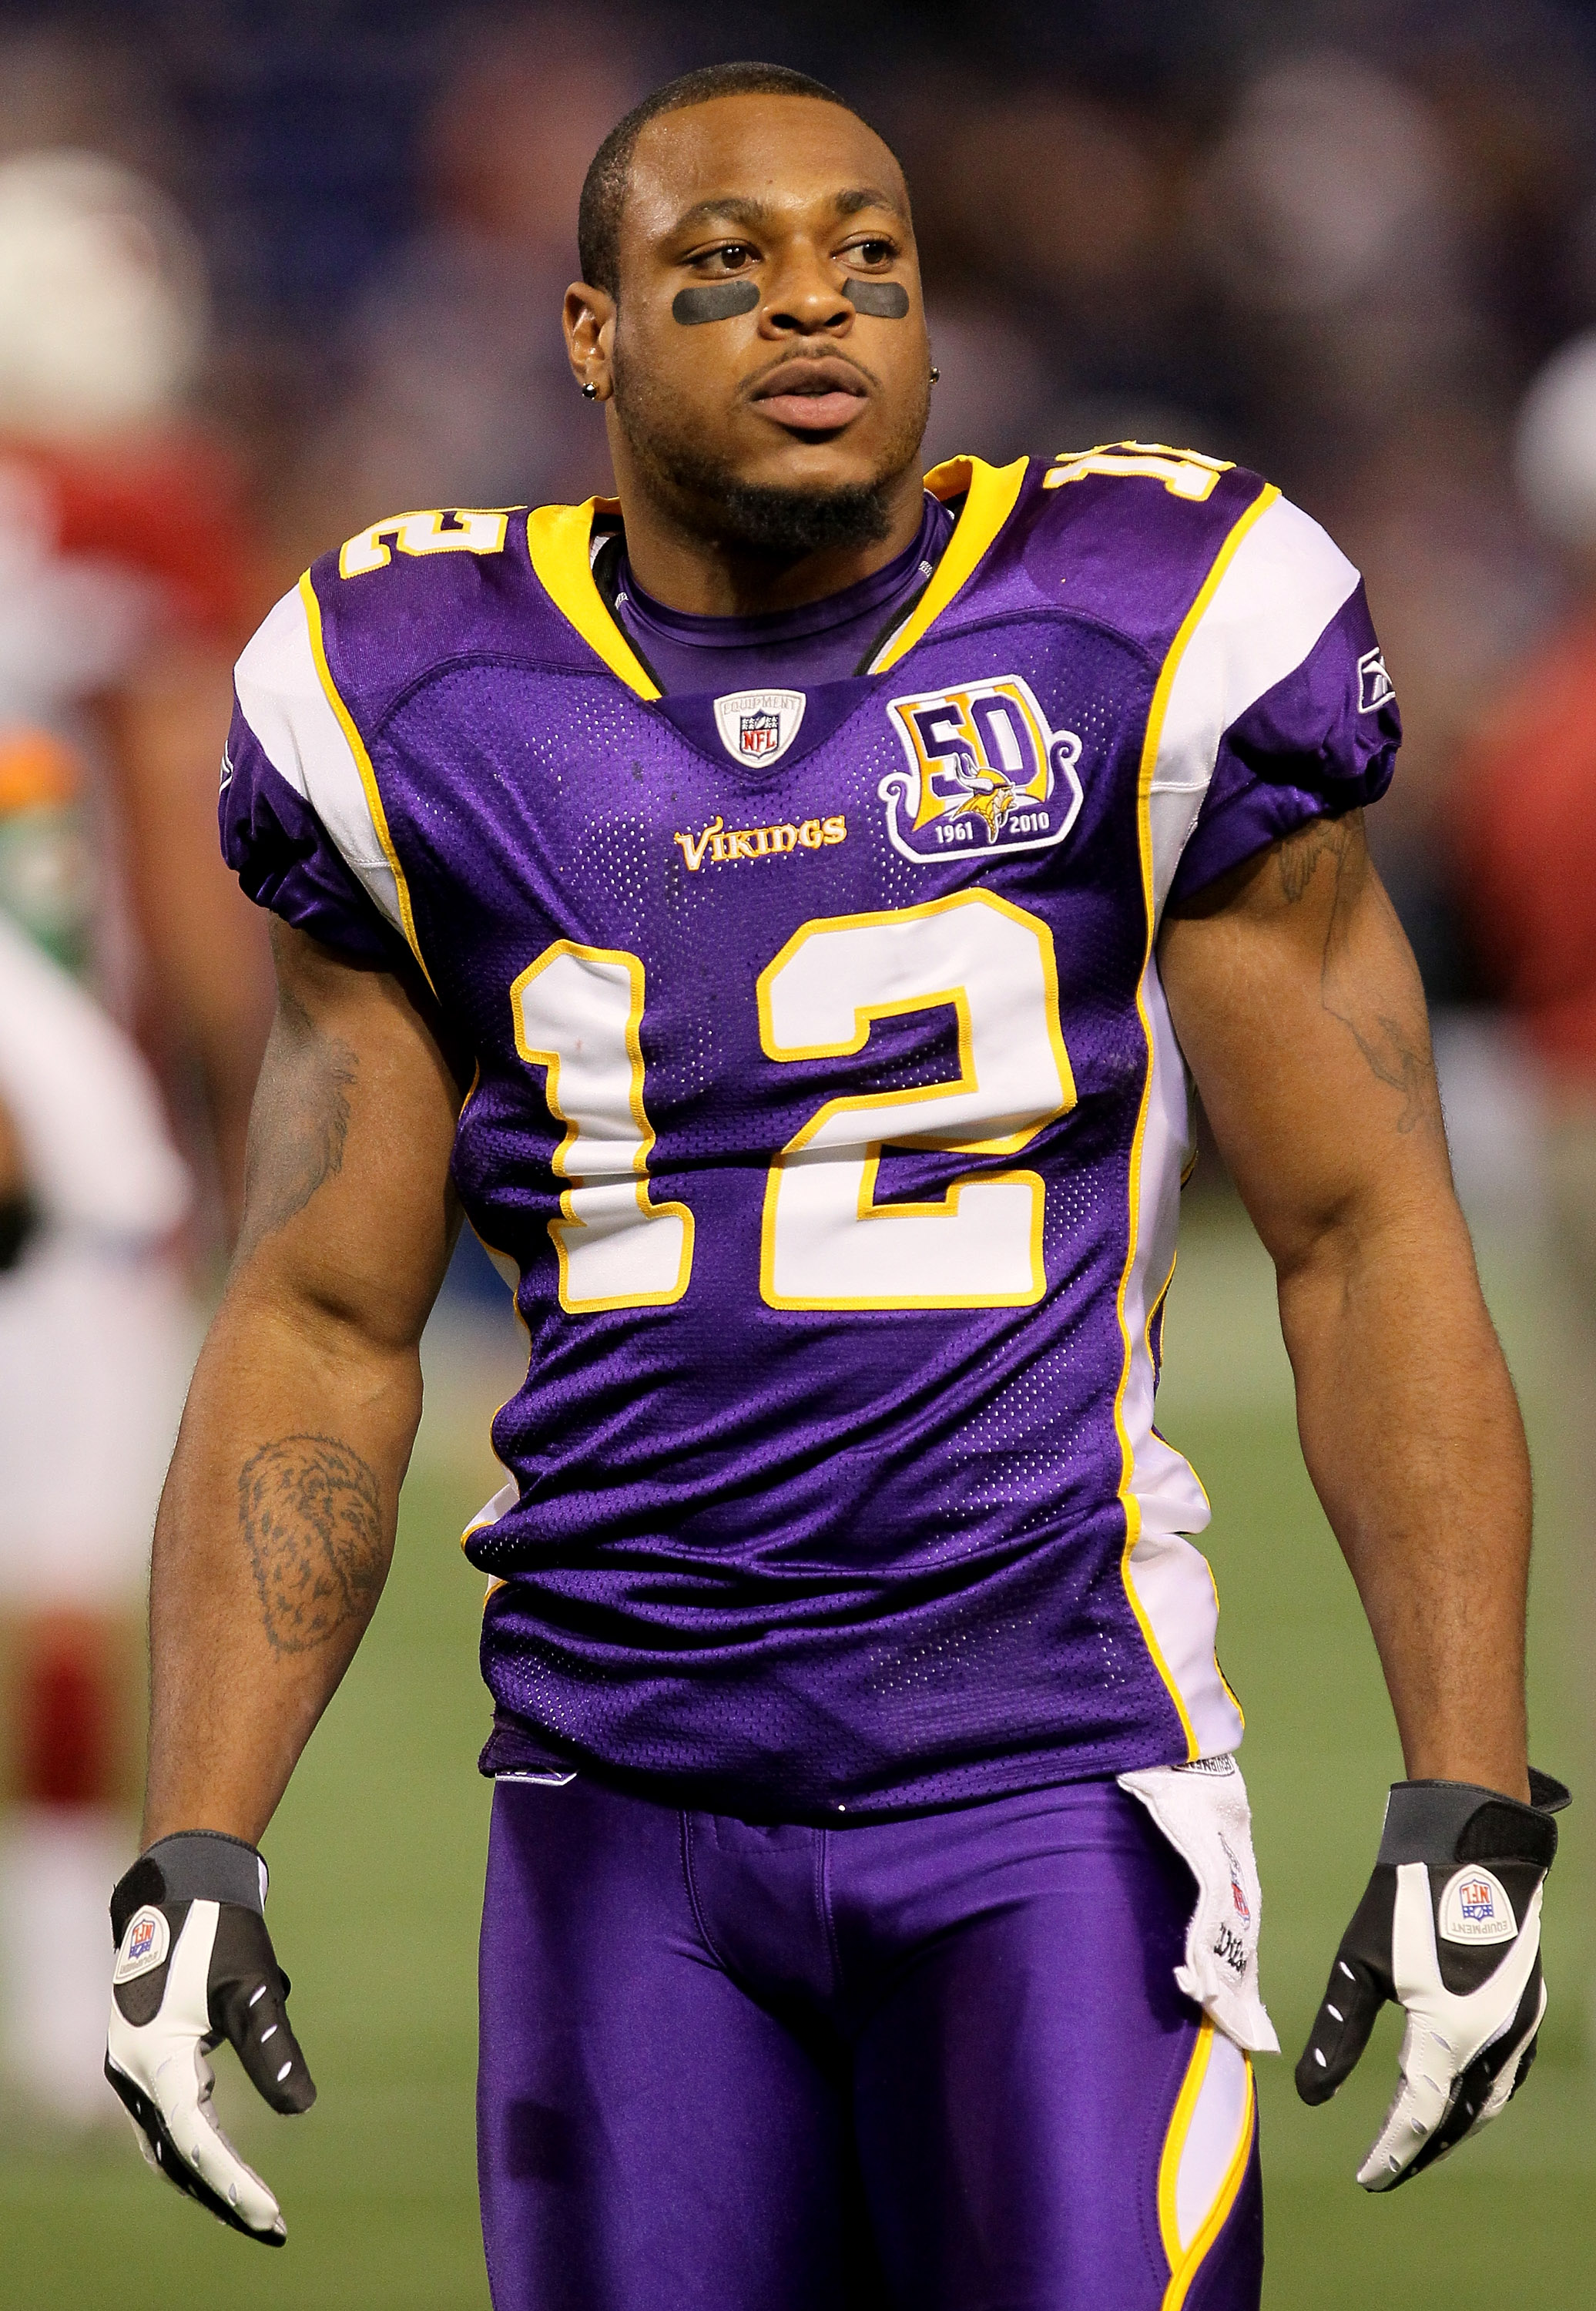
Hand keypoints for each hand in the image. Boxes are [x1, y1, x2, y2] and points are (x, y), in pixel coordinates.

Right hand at [105, 1832, 314, 2242]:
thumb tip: (303, 2107)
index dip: (237, 2183)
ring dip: (207, 2178)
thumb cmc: (219, 1930)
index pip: (198, 2142)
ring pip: (168, 2144)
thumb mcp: (254, 1987)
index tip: (274, 2216)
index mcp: (154, 2060)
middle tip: (271, 2227)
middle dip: (222, 2195)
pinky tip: (229, 2162)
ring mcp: (133, 2068)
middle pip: (176, 2157)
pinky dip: (197, 2146)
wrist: (179, 1886)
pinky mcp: (144, 2059)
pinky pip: (168, 2119)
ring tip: (254, 2208)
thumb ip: (273, 2047)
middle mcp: (132, 2074)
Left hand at [1296, 1770, 1567, 2188]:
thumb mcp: (1359, 1964)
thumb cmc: (1407, 1898)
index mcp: (1448, 2035)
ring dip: (1455, 2127)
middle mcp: (1492, 2041)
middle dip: (1422, 2148)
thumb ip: (1339, 2034)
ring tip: (1420, 2141)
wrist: (1475, 1848)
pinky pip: (1506, 2074)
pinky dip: (1480, 2098)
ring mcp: (1517, 2026)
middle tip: (1388, 2167)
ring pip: (1488, 2101)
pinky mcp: (1526, 2007)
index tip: (1366, 2176)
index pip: (1418, 2116)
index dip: (1391, 2151)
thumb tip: (1310, 2096)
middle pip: (1457, 2119)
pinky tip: (1462, 2095)